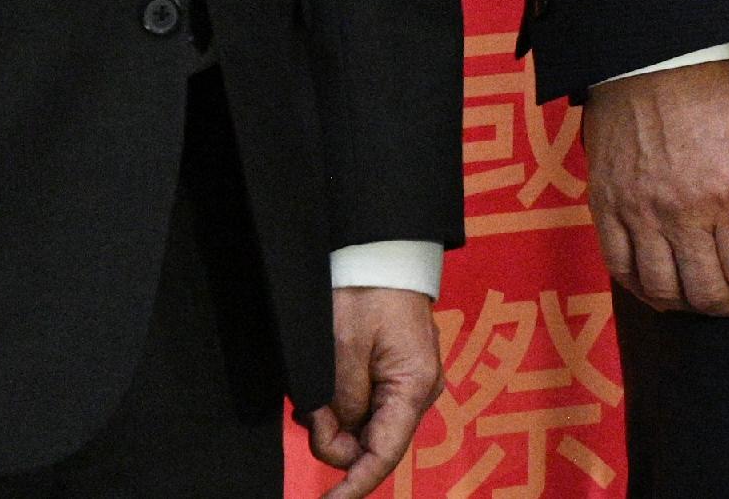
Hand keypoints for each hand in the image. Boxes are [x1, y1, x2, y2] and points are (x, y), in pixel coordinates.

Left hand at [304, 285, 442, 498]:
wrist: (382, 253)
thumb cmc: (366, 292)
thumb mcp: (341, 351)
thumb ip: (340, 404)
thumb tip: (338, 442)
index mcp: (413, 387)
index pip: (382, 456)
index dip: (353, 488)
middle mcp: (418, 392)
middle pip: (369, 444)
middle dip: (333, 436)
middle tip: (310, 406)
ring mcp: (409, 384)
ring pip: (364, 427)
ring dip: (334, 418)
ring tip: (319, 384)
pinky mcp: (397, 375)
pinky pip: (366, 407)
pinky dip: (341, 404)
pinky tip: (329, 380)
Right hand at [585, 59, 728, 315]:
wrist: (654, 64)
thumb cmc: (714, 100)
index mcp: (727, 193)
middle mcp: (682, 211)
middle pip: (704, 290)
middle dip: (725, 305)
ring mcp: (639, 213)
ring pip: (659, 289)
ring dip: (683, 305)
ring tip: (697, 299)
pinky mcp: (606, 208)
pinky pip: (619, 268)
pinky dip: (639, 289)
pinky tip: (657, 287)